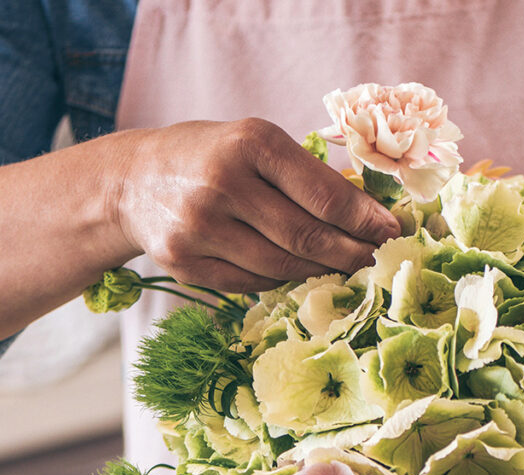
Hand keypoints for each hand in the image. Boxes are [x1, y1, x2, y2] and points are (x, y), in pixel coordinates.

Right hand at [113, 118, 399, 290]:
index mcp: (250, 143)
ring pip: (282, 266)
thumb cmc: (212, 158)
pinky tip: (298, 272)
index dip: (365, 221)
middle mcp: (223, 183)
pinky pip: (252, 283)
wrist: (131, 181)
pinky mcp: (185, 262)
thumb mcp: (256, 144)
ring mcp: (200, 227)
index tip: (392, 232)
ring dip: (320, 271)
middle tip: (375, 260)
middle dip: (350, 253)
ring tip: (342, 267)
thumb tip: (371, 214)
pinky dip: (281, 280)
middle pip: (307, 238)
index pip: (324, 196)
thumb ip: (306, 175)